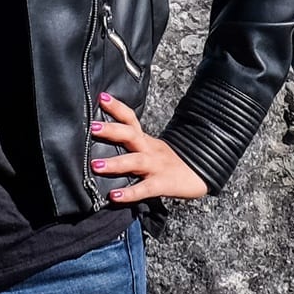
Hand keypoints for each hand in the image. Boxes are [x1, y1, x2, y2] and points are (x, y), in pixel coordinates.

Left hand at [90, 93, 208, 202]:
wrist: (201, 174)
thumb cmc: (170, 162)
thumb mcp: (151, 148)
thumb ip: (132, 144)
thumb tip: (103, 139)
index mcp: (145, 140)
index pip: (130, 119)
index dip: (117, 107)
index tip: (101, 97)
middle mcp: (149, 149)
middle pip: (131, 135)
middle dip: (111, 130)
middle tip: (92, 126)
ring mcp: (156, 166)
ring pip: (135, 161)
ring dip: (115, 163)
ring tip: (95, 165)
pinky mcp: (162, 184)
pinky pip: (145, 189)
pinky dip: (130, 193)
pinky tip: (115, 196)